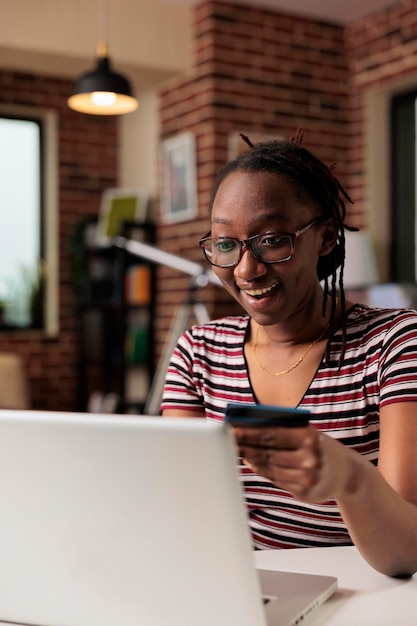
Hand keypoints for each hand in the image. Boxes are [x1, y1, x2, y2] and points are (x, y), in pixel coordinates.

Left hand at [234, 424, 356, 502]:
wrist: (348, 473)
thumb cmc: (320, 446)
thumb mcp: (306, 433)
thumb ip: (281, 430)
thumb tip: (247, 429)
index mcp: (309, 437)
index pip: (270, 434)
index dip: (247, 432)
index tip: (230, 428)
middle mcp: (310, 458)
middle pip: (267, 452)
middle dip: (245, 445)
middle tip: (227, 440)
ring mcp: (307, 477)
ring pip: (269, 467)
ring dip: (251, 459)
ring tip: (237, 451)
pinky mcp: (304, 492)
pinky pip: (276, 480)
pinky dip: (263, 470)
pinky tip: (252, 463)